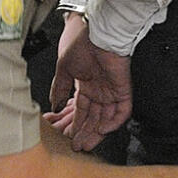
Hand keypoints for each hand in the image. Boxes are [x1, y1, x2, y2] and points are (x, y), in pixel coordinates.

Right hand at [47, 13, 130, 149]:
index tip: (67, 136)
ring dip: (96, 132)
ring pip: (106, 118)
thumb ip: (59, 89)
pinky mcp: (123, 89)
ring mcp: (111, 90)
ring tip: (86, 144)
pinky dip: (113, 122)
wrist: (95, 30)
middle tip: (77, 146)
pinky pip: (121, 111)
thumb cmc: (80, 42)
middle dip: (84, 133)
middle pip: (93, 118)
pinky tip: (101, 129)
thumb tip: (54, 106)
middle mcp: (98, 90)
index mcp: (85, 85)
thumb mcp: (63, 69)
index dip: (74, 124)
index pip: (81, 110)